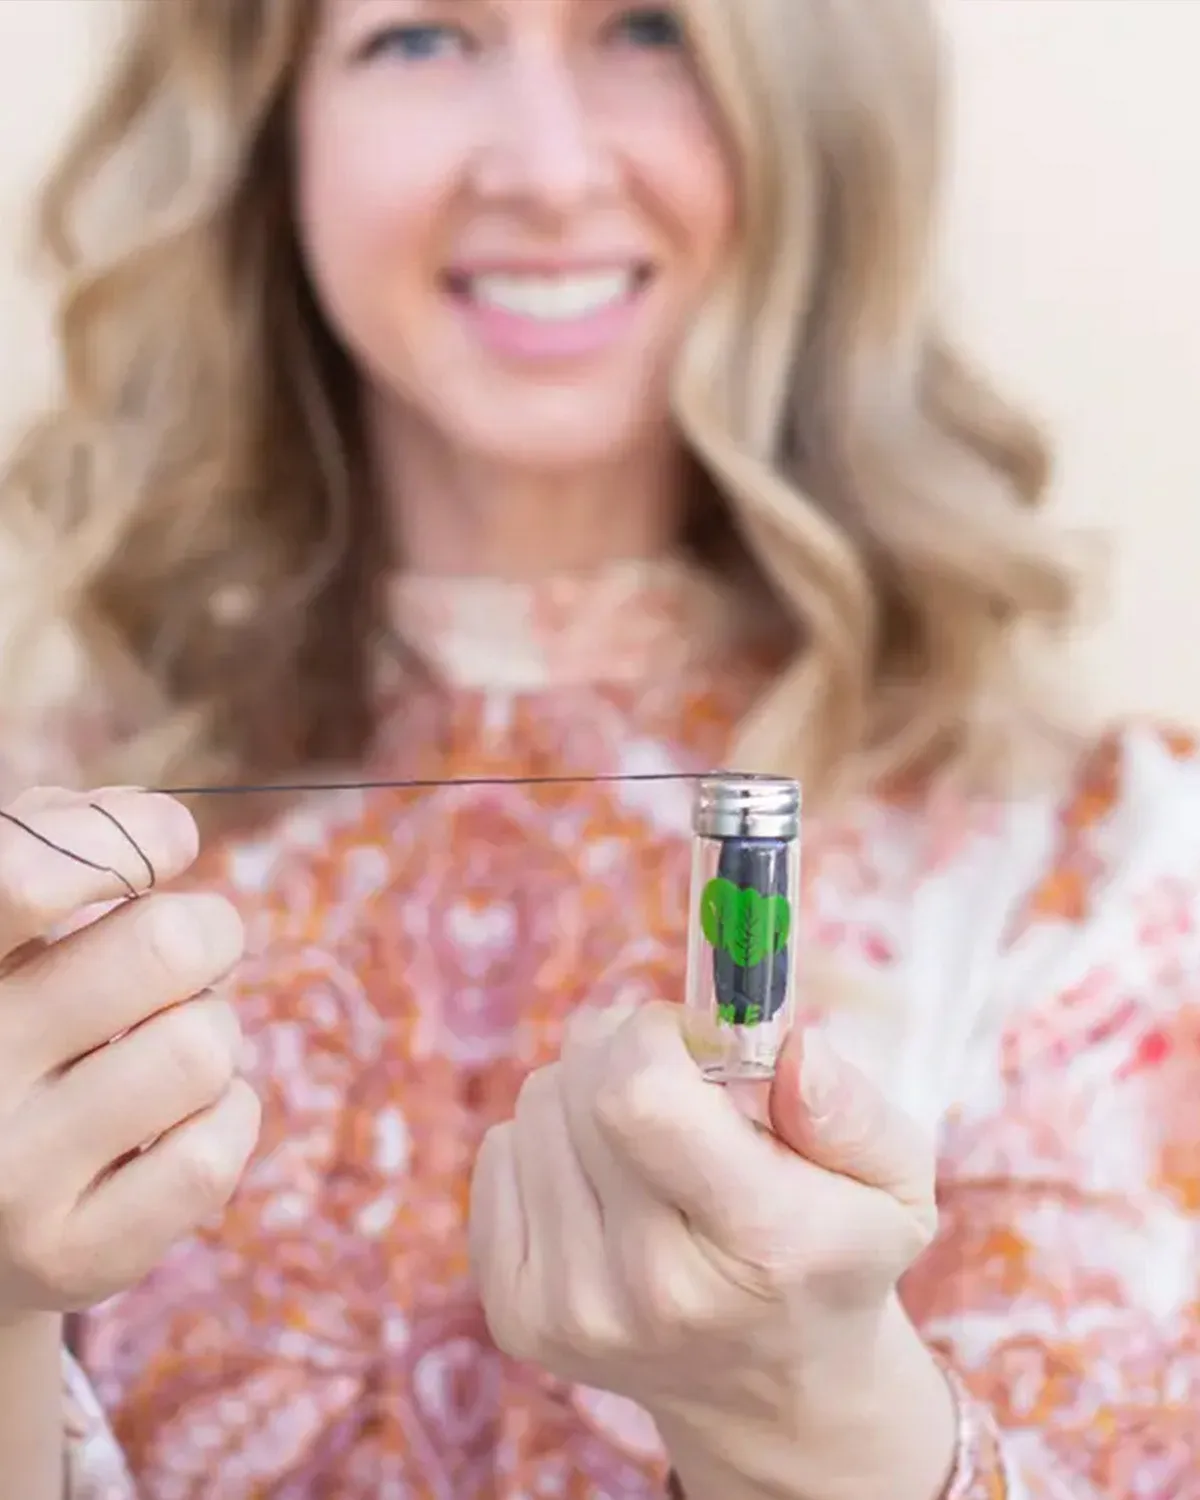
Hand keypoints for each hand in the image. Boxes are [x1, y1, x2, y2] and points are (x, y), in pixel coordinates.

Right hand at [0, 786, 259, 1320]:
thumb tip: (155, 820)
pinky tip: (175, 1123)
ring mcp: (4, 1178)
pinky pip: (216, 1148)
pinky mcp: (68, 1258)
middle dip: (206, 930)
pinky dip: (227, 1115)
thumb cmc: (6, 1018)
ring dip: (213, 1030)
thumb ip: (51, 839)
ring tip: (165, 1047)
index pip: (23, 874)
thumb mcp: (1, 931)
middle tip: (189, 953)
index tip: (165, 842)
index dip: (125, 836)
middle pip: (163, 946)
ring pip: (203, 1045)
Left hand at [469, 1002, 953, 1499]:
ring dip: (586, 1093)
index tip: (698, 1046)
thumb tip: (795, 1051)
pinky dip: (548, 1143)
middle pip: (579, 1088)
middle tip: (677, 1082)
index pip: (640, 1098)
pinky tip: (606, 1183)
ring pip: (536, 1108)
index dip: (655, 1037)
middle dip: (624, 1049)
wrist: (774, 1391)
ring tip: (648, 1139)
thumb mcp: (895, 1185)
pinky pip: (499, 1153)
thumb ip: (854, 1112)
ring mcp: (571, 1310)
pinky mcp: (517, 1315)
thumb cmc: (833, 1254)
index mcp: (759, 1244)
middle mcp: (652, 1290)